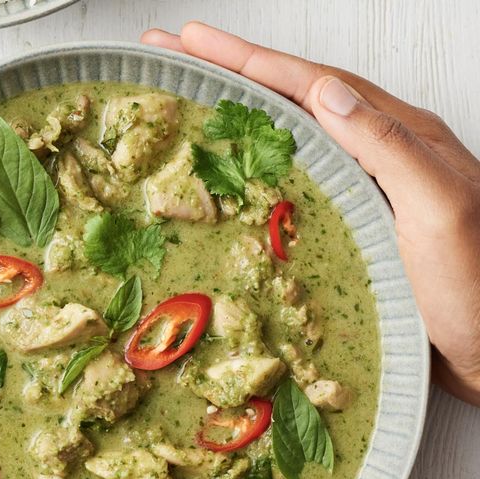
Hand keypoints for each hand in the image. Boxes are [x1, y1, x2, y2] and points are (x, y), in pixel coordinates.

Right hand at [143, 22, 479, 405]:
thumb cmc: (472, 290)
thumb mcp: (439, 211)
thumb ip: (391, 149)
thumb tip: (327, 94)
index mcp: (399, 137)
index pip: (313, 86)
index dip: (250, 62)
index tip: (194, 41)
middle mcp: (376, 153)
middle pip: (295, 97)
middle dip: (231, 71)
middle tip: (176, 51)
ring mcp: (361, 188)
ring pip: (292, 135)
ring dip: (239, 111)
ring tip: (193, 96)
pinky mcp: (350, 222)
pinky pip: (295, 178)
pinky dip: (258, 162)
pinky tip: (234, 167)